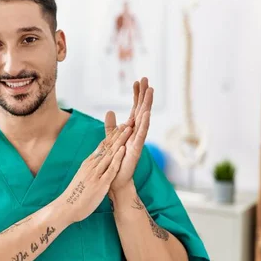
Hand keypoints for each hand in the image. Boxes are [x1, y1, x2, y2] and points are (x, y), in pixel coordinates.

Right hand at [59, 113, 131, 222]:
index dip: (113, 136)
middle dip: (119, 134)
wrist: (66, 207)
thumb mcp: (83, 176)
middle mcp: (92, 165)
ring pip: (110, 153)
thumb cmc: (75, 194)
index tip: (121, 126)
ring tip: (129, 130)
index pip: (102, 146)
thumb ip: (90, 169)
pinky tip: (123, 150)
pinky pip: (111, 168)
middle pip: (108, 146)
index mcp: (88, 163)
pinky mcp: (100, 183)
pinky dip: (117, 158)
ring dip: (120, 141)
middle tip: (129, 122)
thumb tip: (95, 163)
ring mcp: (96, 173)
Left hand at [109, 77, 152, 192]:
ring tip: (150, 91)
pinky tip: (146, 113)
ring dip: (147, 104)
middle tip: (146, 79)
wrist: (116, 181)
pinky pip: (141, 134)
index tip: (137, 81)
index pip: (135, 108)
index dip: (136, 95)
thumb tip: (109, 111)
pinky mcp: (136, 149)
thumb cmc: (116, 161)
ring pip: (144, 119)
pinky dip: (144, 123)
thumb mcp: (111, 139)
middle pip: (142, 109)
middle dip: (144, 94)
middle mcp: (137, 132)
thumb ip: (111, 126)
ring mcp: (138, 140)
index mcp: (131, 129)